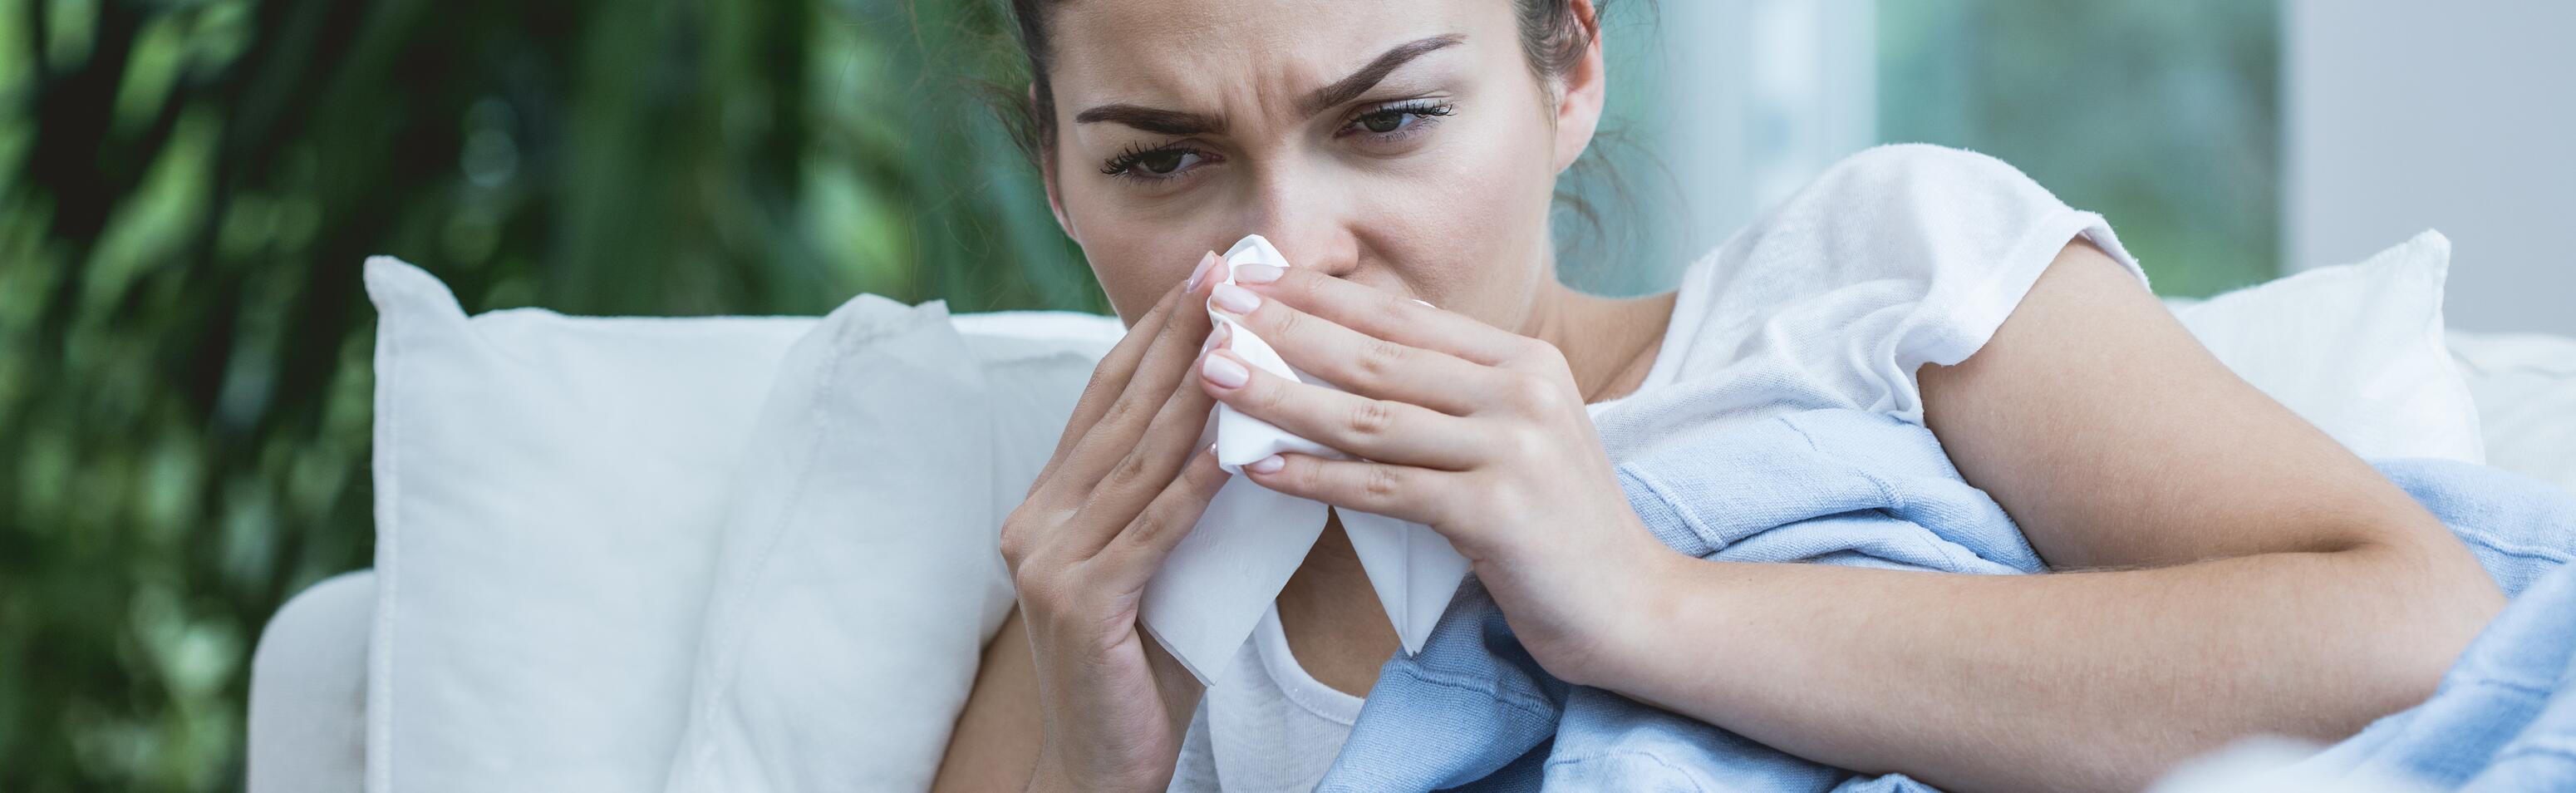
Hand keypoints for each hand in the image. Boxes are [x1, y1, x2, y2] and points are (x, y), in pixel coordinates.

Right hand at [999, 251, 1232, 791]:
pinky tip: (1236, 443)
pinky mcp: (1080, 605)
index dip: (1155, 330)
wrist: (1103, 766)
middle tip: (1230, 272)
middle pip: (1120, 410)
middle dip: (1180, 335)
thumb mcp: (1153, 565)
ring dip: (1197, 390)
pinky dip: (1196, 482)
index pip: (1105, 395)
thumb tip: (1242, 427)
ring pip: (1138, 459)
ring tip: (1246, 332)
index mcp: (1047, 502)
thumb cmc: (1143, 666)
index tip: (1208, 273)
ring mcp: (1049, 560)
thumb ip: (1170, 501)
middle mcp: (1036, 519)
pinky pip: (1151, 529)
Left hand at [1194, 264, 1669, 686]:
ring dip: (1280, 396)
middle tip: (1213, 308)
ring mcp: (1510, 448)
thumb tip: (1354, 348)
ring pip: (1368, 417)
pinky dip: (1314, 477)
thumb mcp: (1518, 434)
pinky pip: (1381, 489)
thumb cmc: (1560, 527)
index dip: (1323, 293)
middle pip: (1377, 354)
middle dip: (1286, 328)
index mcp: (1524, 360)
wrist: (1634, 608)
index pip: (1403, 316)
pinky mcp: (1493, 512)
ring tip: (1214, 378)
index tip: (1253, 274)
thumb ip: (1454, 390)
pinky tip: (1261, 468)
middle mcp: (1520, 391)